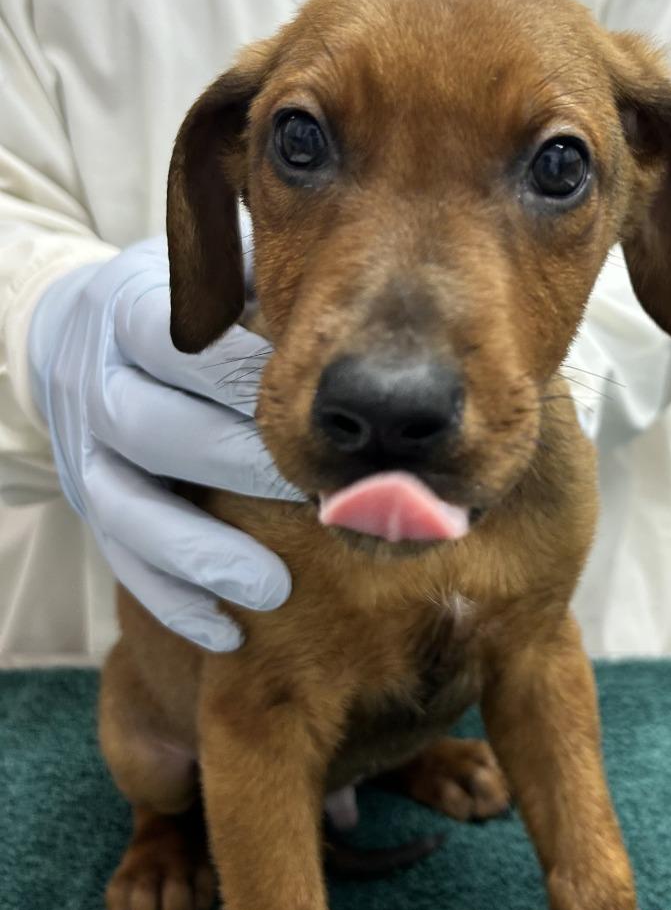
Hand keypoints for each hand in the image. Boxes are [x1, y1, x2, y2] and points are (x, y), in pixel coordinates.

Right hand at [28, 235, 297, 650]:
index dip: (239, 375)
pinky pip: (119, 560)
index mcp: (126, 314)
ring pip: (127, 506)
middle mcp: (93, 382)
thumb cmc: (182, 312)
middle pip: (152, 427)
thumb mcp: (208, 276)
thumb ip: (262, 286)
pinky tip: (228, 632)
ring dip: (201, 551)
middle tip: (317, 499)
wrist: (76, 336)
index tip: (313, 408)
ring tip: (274, 588)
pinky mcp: (86, 502)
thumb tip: (355, 310)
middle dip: (236, 466)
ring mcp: (81, 449)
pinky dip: (171, 598)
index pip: (174, 343)